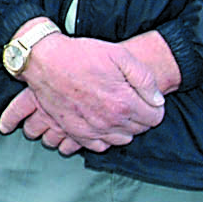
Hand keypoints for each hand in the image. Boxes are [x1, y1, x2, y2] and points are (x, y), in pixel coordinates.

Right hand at [0, 34, 165, 151]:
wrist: (45, 61)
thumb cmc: (80, 55)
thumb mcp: (120, 55)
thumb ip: (145, 79)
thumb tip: (157, 100)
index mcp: (123, 102)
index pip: (154, 118)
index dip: (154, 107)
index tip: (147, 99)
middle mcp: (109, 120)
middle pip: (139, 130)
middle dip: (140, 117)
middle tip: (131, 101)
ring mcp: (91, 129)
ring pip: (121, 140)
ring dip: (123, 128)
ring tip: (117, 111)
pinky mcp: (75, 131)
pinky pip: (98, 146)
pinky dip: (104, 138)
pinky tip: (102, 123)